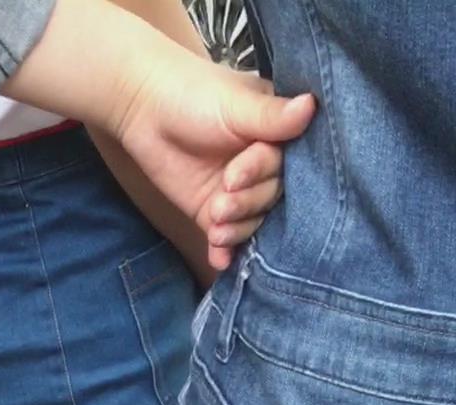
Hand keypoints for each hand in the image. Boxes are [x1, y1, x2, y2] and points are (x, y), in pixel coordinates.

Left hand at [111, 53, 314, 270]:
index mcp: (277, 135)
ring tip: (216, 227)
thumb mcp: (234, 104)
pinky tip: (220, 260)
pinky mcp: (214, 213)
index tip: (234, 174)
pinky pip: (227, 238)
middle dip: (247, 204)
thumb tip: (312, 105)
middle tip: (221, 203)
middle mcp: (264, 165)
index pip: (285, 164)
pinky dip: (224, 252)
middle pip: (271, 197)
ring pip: (252, 220)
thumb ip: (270, 116)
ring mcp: (240, 192)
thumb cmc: (193, 94)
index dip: (262, 173)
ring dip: (236, 230)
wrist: (143, 107)